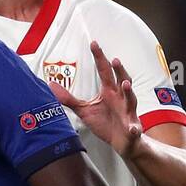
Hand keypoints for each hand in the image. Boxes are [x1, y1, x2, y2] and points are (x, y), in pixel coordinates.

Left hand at [52, 40, 142, 158]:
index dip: (100, 57)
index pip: (104, 71)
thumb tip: (51, 86)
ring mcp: (127, 112)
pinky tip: (133, 129)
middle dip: (119, 70)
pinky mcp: (132, 128)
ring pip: (131, 99)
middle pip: (122, 80)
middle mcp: (120, 98)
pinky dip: (134, 129)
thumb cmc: (105, 123)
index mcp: (109, 91)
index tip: (94, 43)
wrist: (121, 141)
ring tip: (125, 85)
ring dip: (128, 91)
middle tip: (114, 60)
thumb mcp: (84, 109)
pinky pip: (134, 128)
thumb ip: (69, 98)